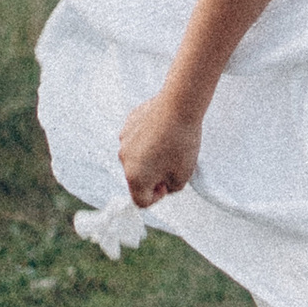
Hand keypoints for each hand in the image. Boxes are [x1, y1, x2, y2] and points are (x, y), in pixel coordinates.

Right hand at [119, 91, 201, 209]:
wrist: (179, 105)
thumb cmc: (182, 143)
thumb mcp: (183, 176)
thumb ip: (170, 188)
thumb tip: (162, 183)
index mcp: (135, 177)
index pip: (141, 200)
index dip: (157, 197)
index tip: (169, 183)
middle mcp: (124, 159)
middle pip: (138, 177)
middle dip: (154, 175)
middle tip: (173, 162)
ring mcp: (124, 139)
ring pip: (138, 157)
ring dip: (151, 156)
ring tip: (170, 143)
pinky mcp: (129, 123)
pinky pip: (138, 138)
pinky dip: (149, 138)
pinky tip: (164, 129)